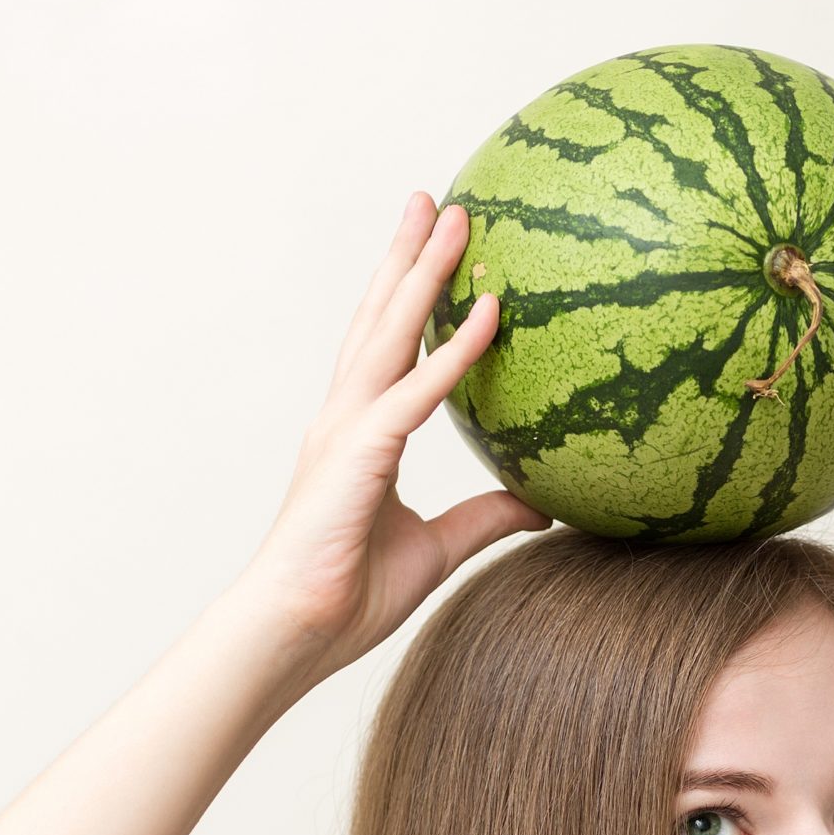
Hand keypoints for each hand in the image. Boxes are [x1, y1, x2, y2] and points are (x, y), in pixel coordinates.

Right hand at [230, 193, 549, 680]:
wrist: (296, 634)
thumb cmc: (349, 597)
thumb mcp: (438, 549)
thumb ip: (483, 519)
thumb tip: (538, 504)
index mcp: (358, 436)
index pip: (387, 350)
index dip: (411, 299)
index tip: (438, 254)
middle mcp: (347, 419)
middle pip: (379, 318)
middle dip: (409, 256)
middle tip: (436, 200)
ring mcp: (347, 429)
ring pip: (390, 332)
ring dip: (423, 270)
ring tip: (452, 214)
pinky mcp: (360, 453)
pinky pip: (418, 391)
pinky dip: (454, 349)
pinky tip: (488, 310)